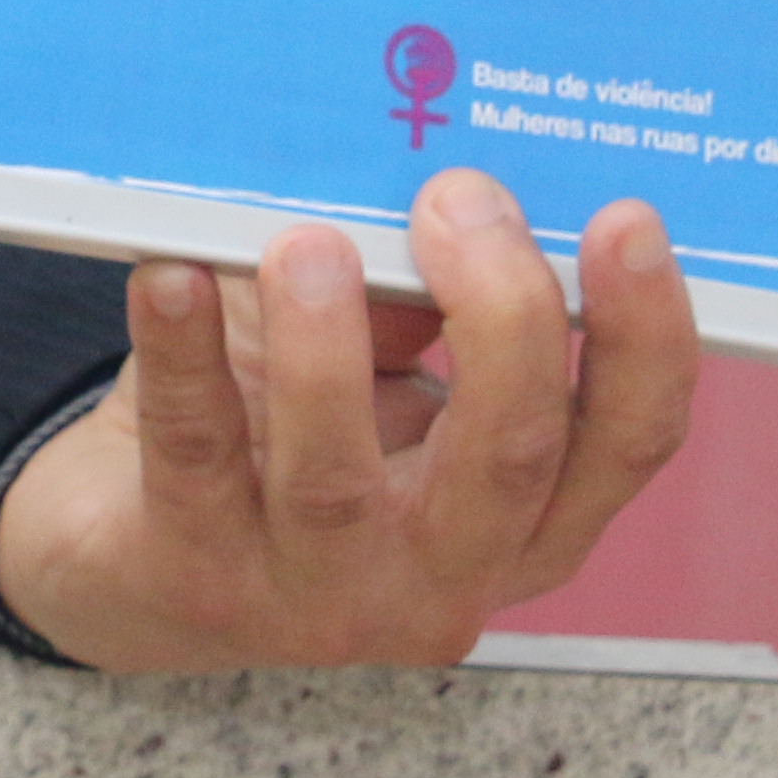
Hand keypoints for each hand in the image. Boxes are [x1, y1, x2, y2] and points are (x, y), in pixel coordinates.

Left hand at [0, 172, 696, 671]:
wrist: (135, 557)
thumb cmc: (275, 436)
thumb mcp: (370, 365)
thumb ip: (415, 294)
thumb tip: (439, 183)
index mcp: (523, 519)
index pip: (625, 442)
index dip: (643, 338)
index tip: (625, 221)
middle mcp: (444, 574)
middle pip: (512, 460)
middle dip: (500, 317)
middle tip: (458, 203)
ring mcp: (319, 593)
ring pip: (339, 479)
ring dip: (326, 349)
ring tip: (308, 246)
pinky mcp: (199, 575)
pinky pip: (195, 454)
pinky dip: (183, 357)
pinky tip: (171, 279)